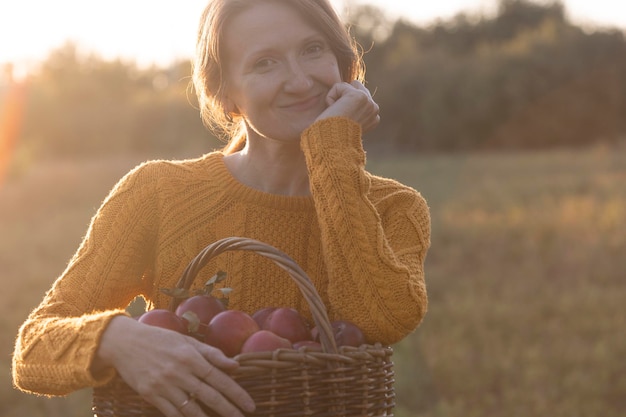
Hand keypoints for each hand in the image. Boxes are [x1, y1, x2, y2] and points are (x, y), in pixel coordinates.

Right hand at [95, 316, 254, 416]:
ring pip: (192, 409)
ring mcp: (164, 385)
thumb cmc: (160, 339)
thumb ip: (212, 354)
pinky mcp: (150, 395)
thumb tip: (235, 366)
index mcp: (191, 356)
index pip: (219, 378)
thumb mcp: (187, 341)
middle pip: (209, 396)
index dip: (236, 393)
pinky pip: (172, 413)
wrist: (125, 342)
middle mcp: (179, 372)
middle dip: (229, 410)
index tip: (250, 405)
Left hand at [316, 80, 379, 132]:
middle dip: (343, 97)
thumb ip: (352, 112)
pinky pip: (339, 86)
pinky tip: (333, 111)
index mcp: (374, 118)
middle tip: (339, 116)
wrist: (332, 144)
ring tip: (336, 114)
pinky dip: (330, 98)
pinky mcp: (358, 96)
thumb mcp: (346, 124)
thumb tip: (345, 100)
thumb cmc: (333, 137)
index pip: (360, 97)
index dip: (346, 104)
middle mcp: (374, 109)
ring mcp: (368, 102)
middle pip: (356, 86)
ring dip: (337, 98)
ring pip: (347, 86)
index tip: (342, 121)